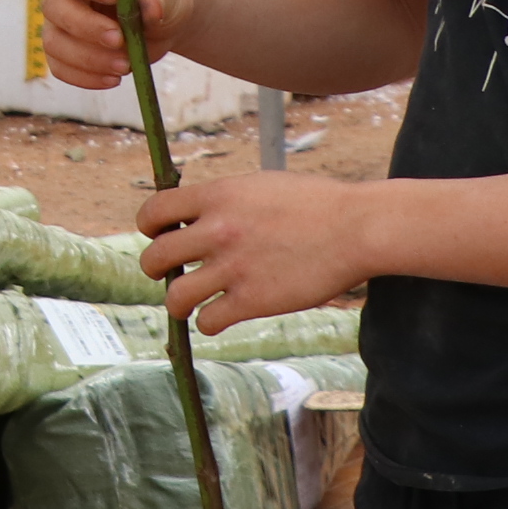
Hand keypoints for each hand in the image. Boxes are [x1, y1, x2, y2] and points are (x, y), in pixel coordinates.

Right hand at [41, 0, 194, 87]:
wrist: (165, 19)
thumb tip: (151, 8)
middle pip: (53, 5)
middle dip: (86, 27)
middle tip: (119, 40)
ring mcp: (60, 19)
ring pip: (53, 41)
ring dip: (87, 58)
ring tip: (125, 66)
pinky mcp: (64, 49)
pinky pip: (59, 66)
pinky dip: (84, 77)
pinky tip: (113, 79)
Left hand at [140, 170, 381, 331]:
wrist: (357, 228)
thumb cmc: (314, 204)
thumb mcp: (258, 186)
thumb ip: (221, 201)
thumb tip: (191, 216)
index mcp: (217, 196)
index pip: (153, 212)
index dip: (150, 227)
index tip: (159, 235)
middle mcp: (217, 231)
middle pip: (154, 258)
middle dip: (156, 268)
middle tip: (169, 273)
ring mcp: (234, 267)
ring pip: (175, 297)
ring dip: (176, 303)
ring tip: (187, 302)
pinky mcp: (254, 300)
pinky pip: (208, 321)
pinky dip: (209, 322)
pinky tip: (219, 316)